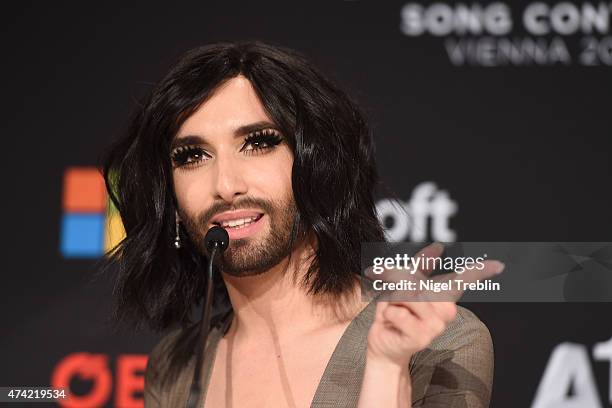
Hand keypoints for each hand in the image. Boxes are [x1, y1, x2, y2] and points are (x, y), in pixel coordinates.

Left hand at [364, 242, 503, 368]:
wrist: (384, 340)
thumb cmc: (396, 311)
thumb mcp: (404, 282)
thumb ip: (421, 264)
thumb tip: (439, 247)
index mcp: (443, 295)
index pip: (464, 280)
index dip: (480, 271)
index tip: (498, 265)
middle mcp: (446, 310)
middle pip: (419, 281)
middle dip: (397, 279)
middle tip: (390, 292)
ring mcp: (437, 325)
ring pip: (407, 295)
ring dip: (392, 299)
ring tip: (395, 311)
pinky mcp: (422, 337)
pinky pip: (398, 312)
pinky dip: (388, 313)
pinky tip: (393, 323)